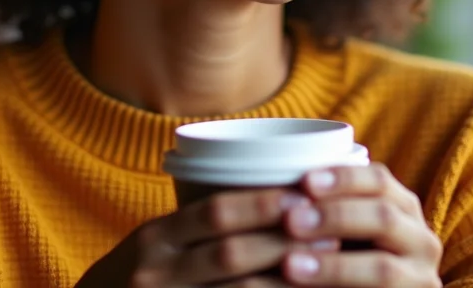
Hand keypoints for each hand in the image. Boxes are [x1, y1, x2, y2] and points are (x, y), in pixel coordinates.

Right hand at [75, 187, 338, 287]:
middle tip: (331, 234)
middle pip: (231, 254)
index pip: (214, 213)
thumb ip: (200, 223)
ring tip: (327, 270)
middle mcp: (156, 271)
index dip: (263, 204)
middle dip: (284, 242)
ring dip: (285, 282)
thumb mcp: (157, 242)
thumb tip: (275, 193)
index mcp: (155, 238)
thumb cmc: (141, 275)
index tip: (306, 197)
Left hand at [280, 163, 442, 286]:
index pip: (379, 180)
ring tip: (290, 264)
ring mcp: (420, 278)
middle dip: (335, 216)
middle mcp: (421, 240)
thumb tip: (273, 184)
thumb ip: (324, 208)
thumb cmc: (348, 257)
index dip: (343, 178)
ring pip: (383, 268)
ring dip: (333, 266)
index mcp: (403, 209)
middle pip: (384, 217)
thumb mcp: (345, 229)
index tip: (304, 180)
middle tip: (290, 221)